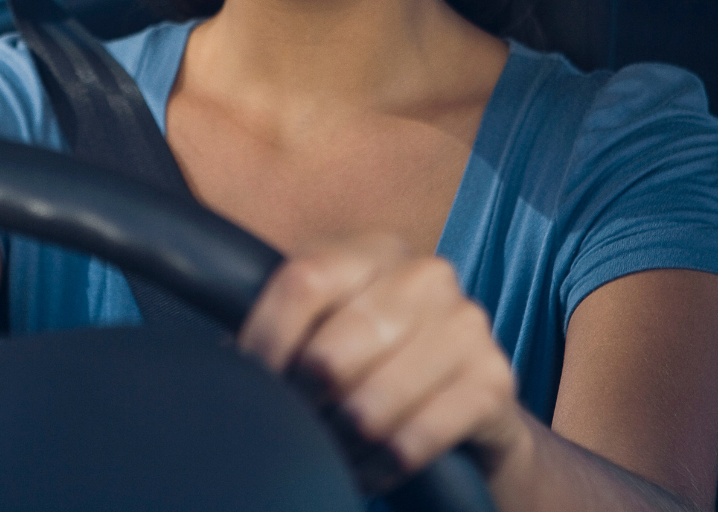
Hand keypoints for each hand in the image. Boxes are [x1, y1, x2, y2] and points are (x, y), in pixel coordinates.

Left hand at [239, 235, 527, 491]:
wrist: (474, 402)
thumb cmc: (379, 360)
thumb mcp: (333, 324)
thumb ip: (288, 323)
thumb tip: (221, 359)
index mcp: (374, 249)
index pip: (302, 282)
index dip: (266, 341)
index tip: (250, 383)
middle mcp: (426, 275)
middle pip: (332, 351)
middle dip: (304, 403)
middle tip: (298, 425)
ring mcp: (467, 324)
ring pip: (370, 403)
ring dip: (341, 442)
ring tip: (332, 450)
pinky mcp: (495, 380)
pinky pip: (415, 438)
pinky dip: (381, 464)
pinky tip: (370, 468)